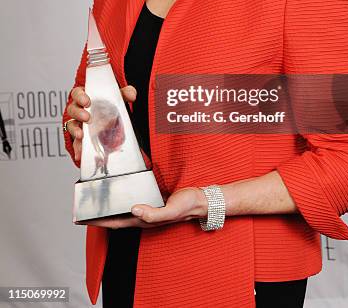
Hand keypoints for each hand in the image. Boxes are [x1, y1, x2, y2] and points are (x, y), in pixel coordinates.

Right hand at [66, 84, 136, 162]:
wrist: (108, 121)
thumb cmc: (107, 105)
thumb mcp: (116, 97)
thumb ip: (124, 93)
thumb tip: (132, 94)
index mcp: (85, 97)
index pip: (77, 93)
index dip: (80, 96)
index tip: (87, 101)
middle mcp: (78, 109)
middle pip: (72, 109)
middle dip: (78, 113)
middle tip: (87, 117)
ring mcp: (77, 124)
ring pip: (71, 125)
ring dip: (75, 130)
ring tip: (81, 135)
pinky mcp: (79, 137)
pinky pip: (75, 142)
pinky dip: (77, 148)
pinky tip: (80, 153)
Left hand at [82, 187, 207, 229]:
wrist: (199, 200)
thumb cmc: (186, 206)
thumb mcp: (170, 210)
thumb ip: (153, 213)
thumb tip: (134, 209)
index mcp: (143, 220)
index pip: (114, 223)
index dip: (98, 222)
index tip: (82, 219)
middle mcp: (142, 215)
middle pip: (115, 217)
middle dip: (98, 215)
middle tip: (83, 209)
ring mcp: (146, 207)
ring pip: (122, 209)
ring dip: (109, 206)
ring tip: (96, 200)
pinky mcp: (150, 199)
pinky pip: (132, 199)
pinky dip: (122, 197)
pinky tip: (118, 191)